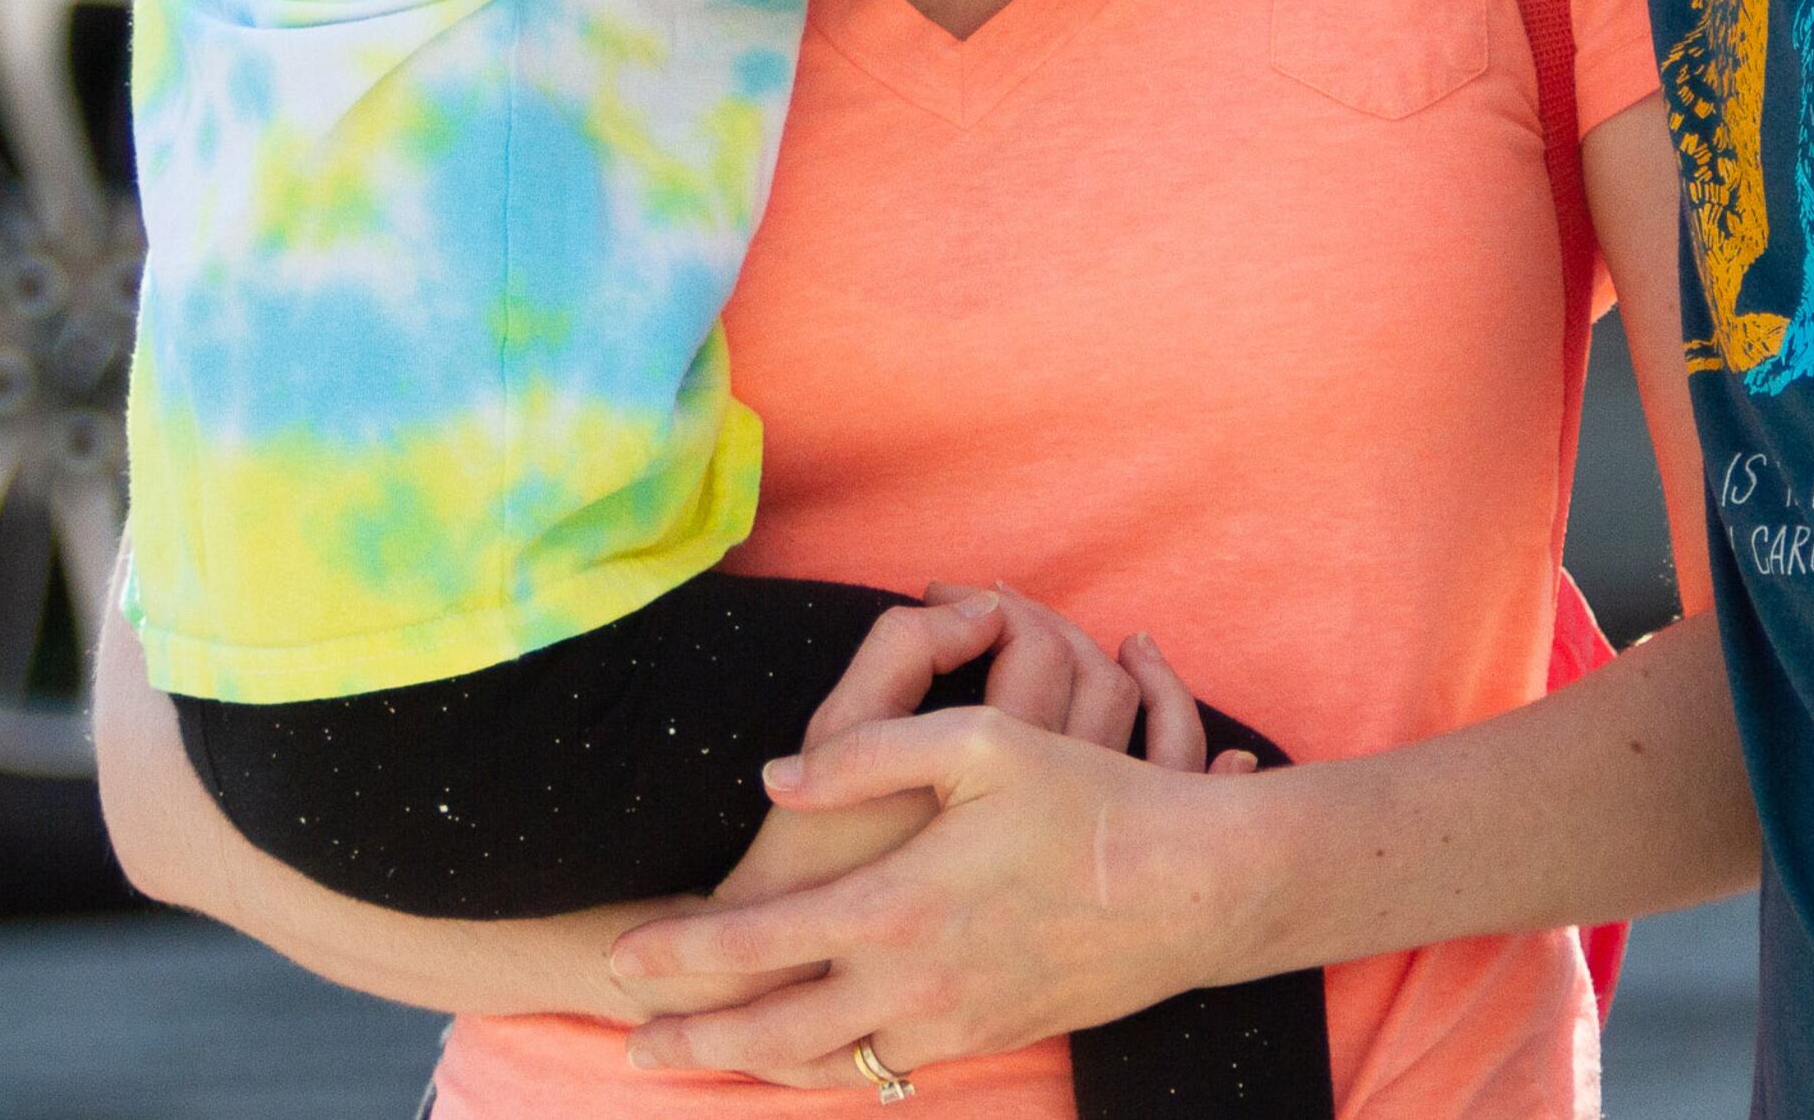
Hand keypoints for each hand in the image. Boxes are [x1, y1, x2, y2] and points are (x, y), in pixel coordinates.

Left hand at [613, 707, 1264, 1087]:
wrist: (1192, 891)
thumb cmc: (1090, 802)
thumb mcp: (984, 743)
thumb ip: (872, 748)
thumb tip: (778, 770)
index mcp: (896, 905)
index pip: (756, 946)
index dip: (679, 955)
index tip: (622, 960)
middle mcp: (912, 982)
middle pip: (772, 1036)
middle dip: (694, 1043)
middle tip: (633, 1045)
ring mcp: (953, 1022)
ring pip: (828, 1067)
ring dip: (758, 1067)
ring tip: (710, 1060)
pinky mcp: (991, 1037)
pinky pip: (890, 1069)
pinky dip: (836, 1070)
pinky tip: (820, 1056)